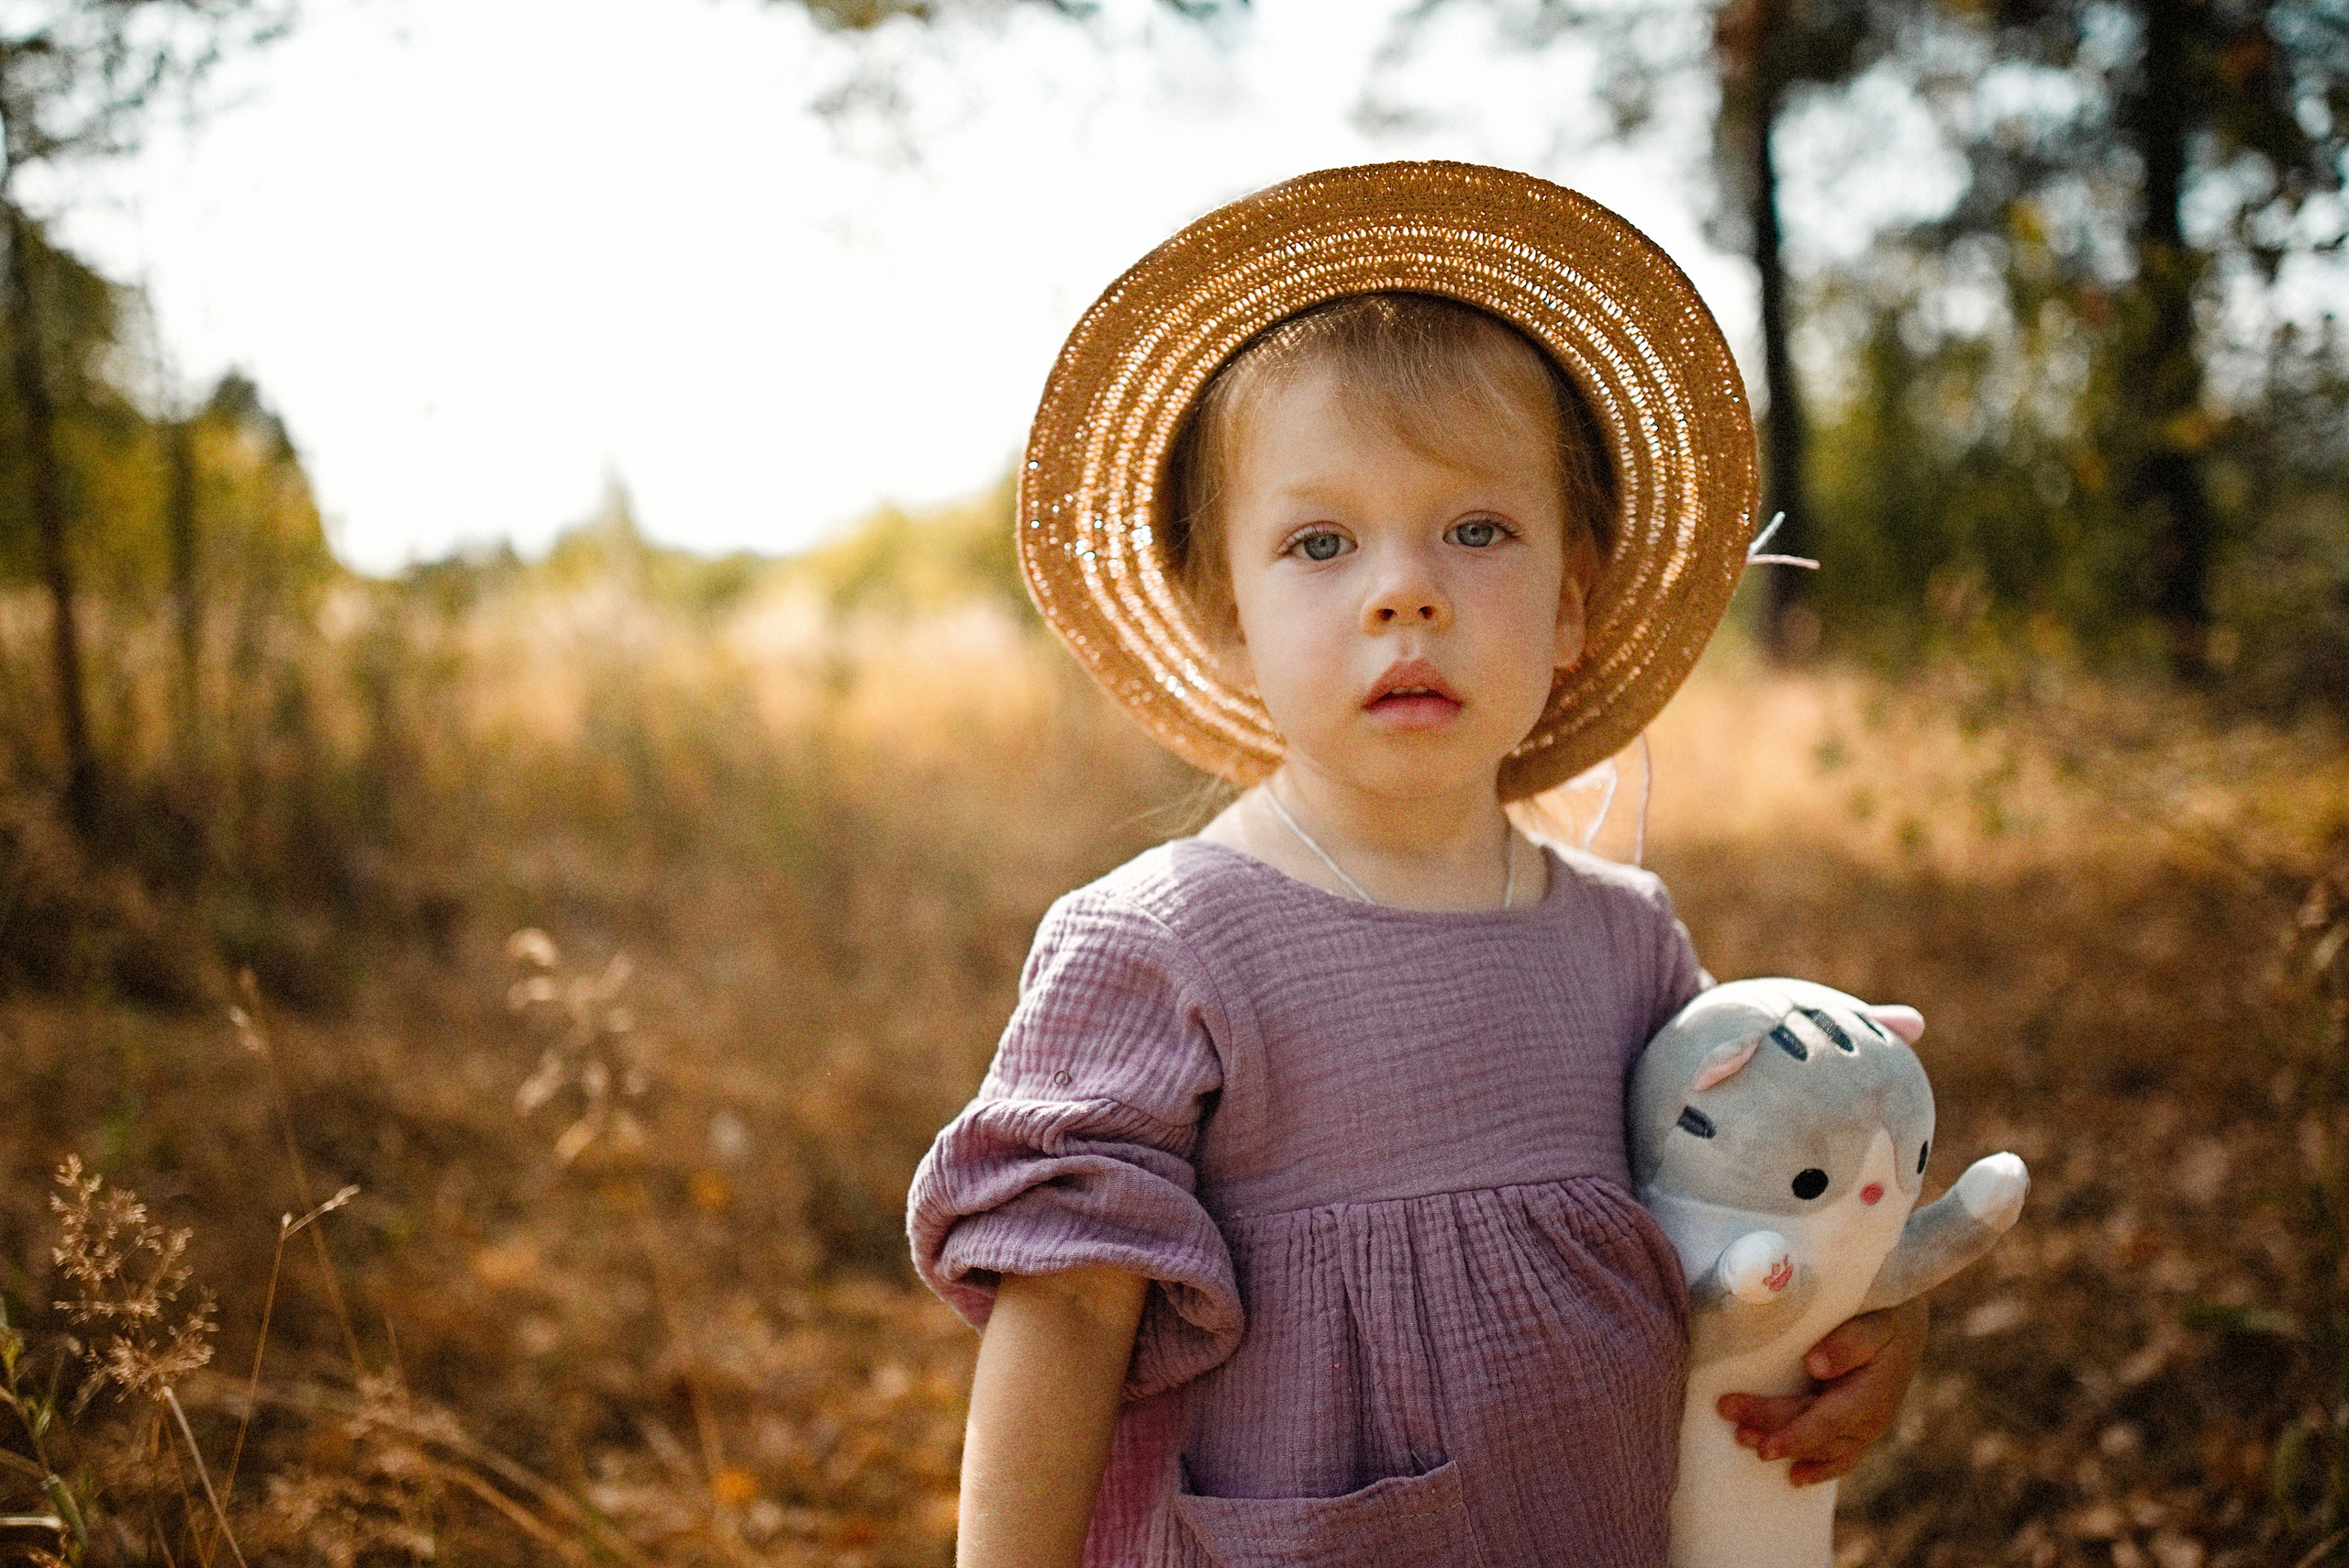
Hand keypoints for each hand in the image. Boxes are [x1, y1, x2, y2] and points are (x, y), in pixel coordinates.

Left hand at [1715, 1296, 1926, 1485]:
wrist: (1905, 1324)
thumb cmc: (1885, 1317)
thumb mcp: (1873, 1323)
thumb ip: (1848, 1343)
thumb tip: (1816, 1365)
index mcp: (1872, 1396)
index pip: (1827, 1423)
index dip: (1793, 1435)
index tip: (1763, 1445)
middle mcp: (1871, 1420)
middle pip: (1815, 1433)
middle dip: (1770, 1428)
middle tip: (1730, 1417)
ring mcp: (1866, 1429)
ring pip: (1823, 1449)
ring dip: (1785, 1447)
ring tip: (1743, 1438)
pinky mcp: (1860, 1429)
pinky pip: (1839, 1456)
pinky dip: (1818, 1469)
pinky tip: (1794, 1477)